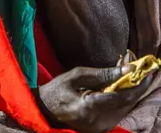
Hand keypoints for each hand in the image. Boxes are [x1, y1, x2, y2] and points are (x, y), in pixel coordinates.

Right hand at [33, 65, 153, 131]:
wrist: (45, 110)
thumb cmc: (58, 89)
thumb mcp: (77, 75)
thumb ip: (103, 73)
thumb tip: (127, 68)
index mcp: (90, 106)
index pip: (123, 97)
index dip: (137, 83)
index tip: (146, 70)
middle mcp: (99, 121)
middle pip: (128, 103)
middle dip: (135, 84)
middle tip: (137, 65)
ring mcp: (101, 127)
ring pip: (126, 108)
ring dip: (130, 90)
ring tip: (127, 71)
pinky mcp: (102, 128)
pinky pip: (119, 112)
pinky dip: (122, 97)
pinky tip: (119, 84)